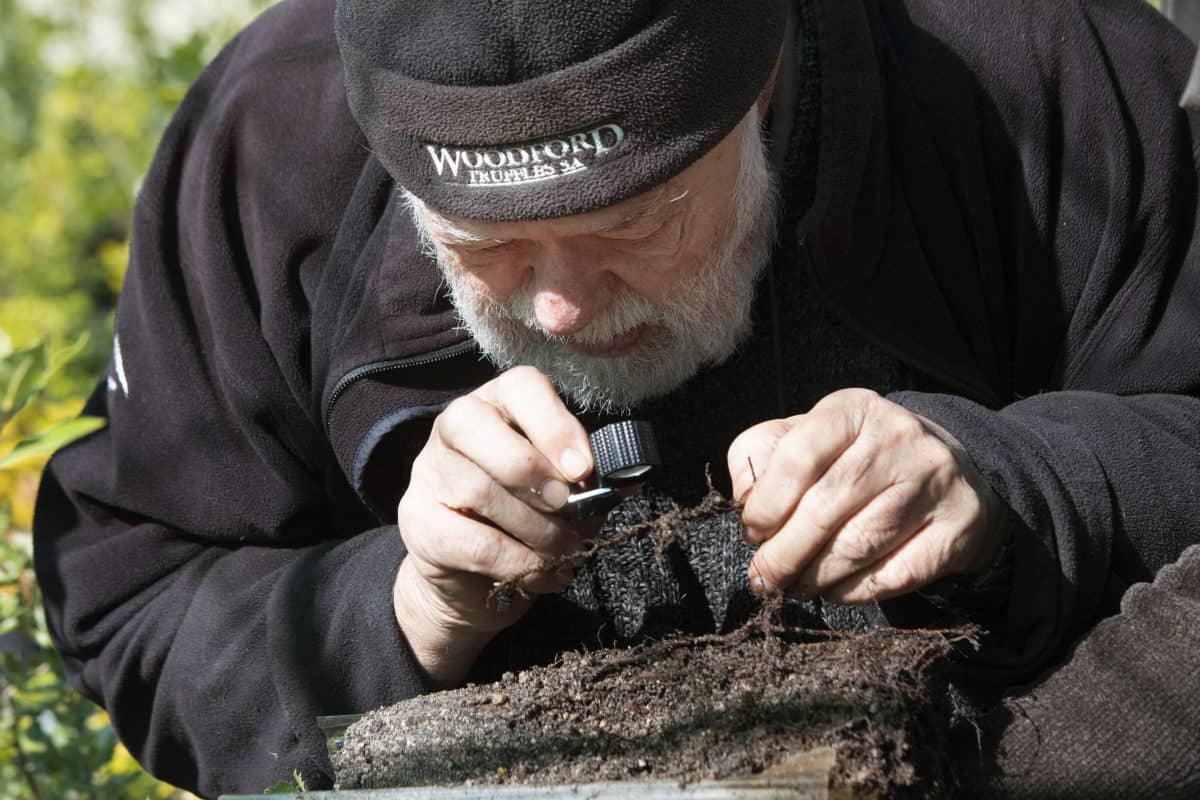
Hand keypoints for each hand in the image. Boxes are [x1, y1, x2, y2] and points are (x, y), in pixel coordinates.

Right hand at [394, 367, 593, 684]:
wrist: (471, 577)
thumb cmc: (526, 517)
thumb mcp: (564, 491)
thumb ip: (590, 480)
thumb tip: (628, 479)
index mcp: (499, 403)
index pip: (521, 387)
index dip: (554, 424)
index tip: (583, 469)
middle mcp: (455, 426)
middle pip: (477, 427)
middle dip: (533, 473)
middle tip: (567, 508)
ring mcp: (429, 472)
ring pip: (478, 489)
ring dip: (534, 527)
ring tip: (563, 549)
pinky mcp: (417, 521)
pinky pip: (470, 541)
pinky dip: (516, 562)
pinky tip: (539, 572)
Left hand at [727, 388, 1004, 603]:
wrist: (944, 470)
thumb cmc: (853, 458)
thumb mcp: (805, 438)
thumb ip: (762, 459)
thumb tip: (746, 501)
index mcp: (853, 410)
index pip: (798, 457)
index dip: (767, 504)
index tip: (752, 532)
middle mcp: (898, 438)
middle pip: (825, 508)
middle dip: (784, 554)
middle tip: (764, 578)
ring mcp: (933, 482)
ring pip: (858, 546)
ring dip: (814, 578)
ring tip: (794, 587)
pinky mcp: (957, 527)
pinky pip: (893, 575)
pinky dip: (853, 592)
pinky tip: (834, 590)